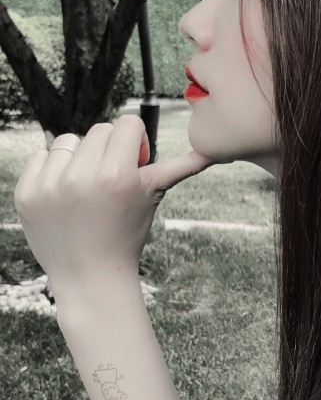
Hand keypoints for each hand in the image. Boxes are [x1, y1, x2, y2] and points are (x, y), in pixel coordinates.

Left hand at [13, 115, 218, 297]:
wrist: (91, 275)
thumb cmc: (127, 234)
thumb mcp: (154, 196)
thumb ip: (182, 167)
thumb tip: (215, 152)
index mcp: (118, 174)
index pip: (127, 123)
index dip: (136, 142)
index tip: (134, 165)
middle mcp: (82, 176)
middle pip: (100, 130)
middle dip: (110, 149)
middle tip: (112, 179)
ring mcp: (50, 185)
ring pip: (69, 139)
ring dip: (80, 157)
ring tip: (86, 185)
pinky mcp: (27, 193)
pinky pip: (41, 156)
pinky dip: (53, 169)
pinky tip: (64, 192)